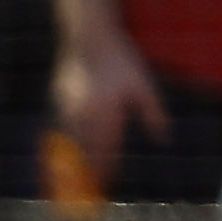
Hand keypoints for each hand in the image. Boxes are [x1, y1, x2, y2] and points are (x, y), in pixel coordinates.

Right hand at [56, 24, 164, 171]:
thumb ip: (154, 114)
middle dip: (91, 167)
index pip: (107, 151)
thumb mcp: (144, 86)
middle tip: (94, 183)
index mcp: (107, 115)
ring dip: (79, 154)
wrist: (88, 37)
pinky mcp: (57, 98)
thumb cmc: (122, 60)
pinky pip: (65, 124)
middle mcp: (84, 116)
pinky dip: (70, 135)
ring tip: (84, 168)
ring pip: (73, 139)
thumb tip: (163, 139)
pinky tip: (74, 139)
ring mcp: (67, 108)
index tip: (108, 183)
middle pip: (87, 150)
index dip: (108, 168)